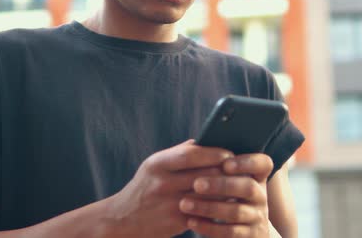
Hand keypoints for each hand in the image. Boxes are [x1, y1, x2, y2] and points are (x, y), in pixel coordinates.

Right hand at [102, 140, 233, 237]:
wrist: (122, 219)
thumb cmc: (145, 186)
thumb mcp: (154, 165)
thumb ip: (179, 152)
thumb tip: (209, 140)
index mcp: (158, 164)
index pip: (192, 154)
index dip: (214, 153)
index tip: (229, 154)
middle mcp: (162, 183)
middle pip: (204, 176)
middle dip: (225, 173)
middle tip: (239, 172)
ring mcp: (168, 204)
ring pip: (208, 196)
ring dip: (225, 192)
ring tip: (236, 187)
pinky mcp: (175, 223)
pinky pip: (203, 213)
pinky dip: (216, 209)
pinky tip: (225, 205)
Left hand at [178, 153, 273, 237]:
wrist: (243, 231)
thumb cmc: (227, 197)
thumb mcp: (229, 180)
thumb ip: (218, 164)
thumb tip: (197, 143)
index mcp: (256, 176)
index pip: (263, 163)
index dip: (247, 162)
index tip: (225, 164)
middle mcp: (260, 196)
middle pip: (247, 187)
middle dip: (221, 185)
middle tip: (196, 184)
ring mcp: (257, 217)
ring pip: (236, 211)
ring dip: (209, 207)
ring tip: (184, 203)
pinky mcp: (250, 236)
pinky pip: (230, 232)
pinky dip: (209, 227)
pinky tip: (191, 221)